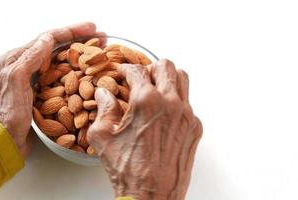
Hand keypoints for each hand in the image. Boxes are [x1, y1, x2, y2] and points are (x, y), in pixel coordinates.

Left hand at [0, 22, 101, 157]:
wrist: (4, 139)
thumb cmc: (7, 114)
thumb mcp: (15, 81)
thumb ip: (29, 58)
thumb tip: (47, 38)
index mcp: (17, 58)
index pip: (48, 38)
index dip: (71, 31)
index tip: (91, 28)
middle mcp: (26, 65)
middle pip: (57, 46)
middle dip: (79, 40)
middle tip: (100, 37)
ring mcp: (35, 78)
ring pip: (61, 59)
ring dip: (79, 53)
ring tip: (97, 50)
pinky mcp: (42, 91)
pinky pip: (61, 75)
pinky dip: (76, 70)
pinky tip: (87, 71)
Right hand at [87, 59, 202, 199]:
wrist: (152, 195)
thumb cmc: (128, 170)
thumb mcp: (103, 137)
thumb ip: (103, 109)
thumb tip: (104, 94)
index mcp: (147, 101)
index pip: (137, 70)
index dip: (125, 68)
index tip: (122, 72)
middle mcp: (171, 103)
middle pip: (165, 66)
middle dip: (149, 67)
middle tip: (140, 77)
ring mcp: (187, 115)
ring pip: (182, 79)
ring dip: (167, 78)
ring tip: (156, 87)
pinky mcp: (195, 127)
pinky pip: (188, 103)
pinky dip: (176, 100)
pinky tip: (164, 112)